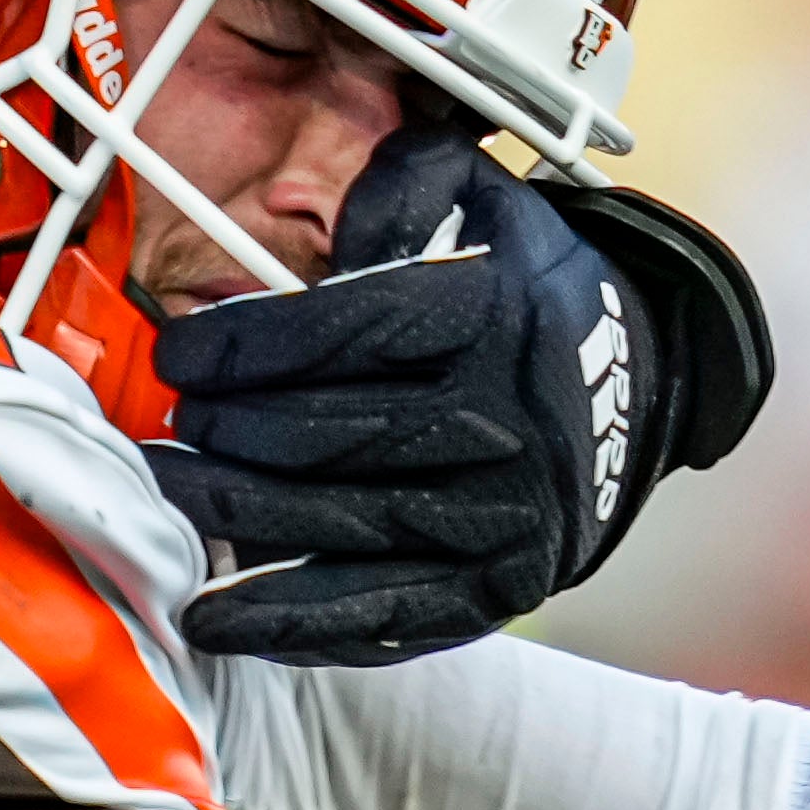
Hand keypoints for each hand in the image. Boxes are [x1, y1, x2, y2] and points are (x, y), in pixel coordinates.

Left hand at [153, 136, 766, 667]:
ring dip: (235, 521)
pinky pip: (382, 614)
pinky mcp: (499, 586)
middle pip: (327, 438)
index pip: (341, 333)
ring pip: (340, 527)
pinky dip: (293, 624)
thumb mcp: (486, 201)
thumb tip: (329, 227)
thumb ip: (404, 185)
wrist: (641, 384)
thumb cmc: (529, 291)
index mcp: (493, 320)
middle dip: (227, 436)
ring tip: (168, 498)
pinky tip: (217, 619)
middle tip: (167, 432)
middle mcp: (504, 423)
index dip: (241, 347)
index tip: (178, 356)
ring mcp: (503, 517)